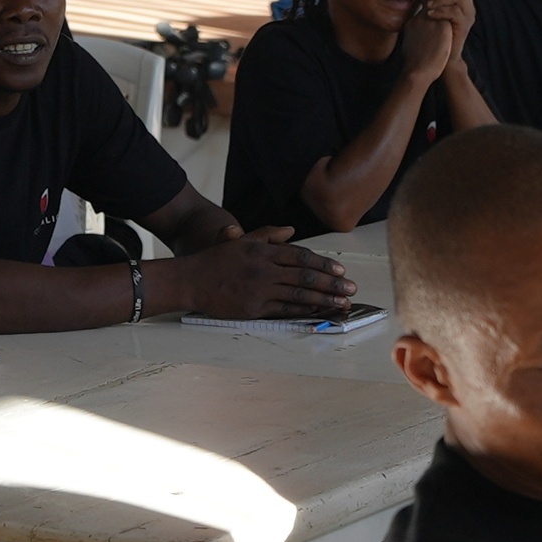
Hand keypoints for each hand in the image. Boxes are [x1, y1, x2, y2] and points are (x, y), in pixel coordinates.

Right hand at [179, 230, 357, 320]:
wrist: (190, 280)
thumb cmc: (216, 259)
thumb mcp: (241, 240)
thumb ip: (268, 235)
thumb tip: (291, 230)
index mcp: (263, 251)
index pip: (301, 257)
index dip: (324, 265)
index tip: (341, 271)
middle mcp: (264, 269)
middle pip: (306, 277)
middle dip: (332, 284)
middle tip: (351, 289)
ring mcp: (259, 290)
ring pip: (299, 295)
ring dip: (324, 300)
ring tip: (343, 304)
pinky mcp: (253, 308)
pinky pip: (284, 309)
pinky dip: (303, 310)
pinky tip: (317, 311)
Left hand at [402, 0, 475, 80]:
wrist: (442, 59)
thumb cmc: (437, 35)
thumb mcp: (434, 13)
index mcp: (464, 3)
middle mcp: (469, 8)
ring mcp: (468, 17)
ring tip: (428, 6)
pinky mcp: (463, 26)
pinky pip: (454, 11)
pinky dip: (440, 10)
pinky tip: (430, 15)